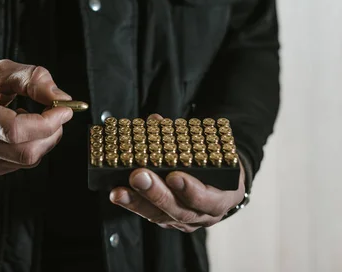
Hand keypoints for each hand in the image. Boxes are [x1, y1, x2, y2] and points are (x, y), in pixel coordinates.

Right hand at [0, 59, 73, 176]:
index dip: (47, 123)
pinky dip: (31, 147)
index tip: (63, 109)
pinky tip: (20, 131)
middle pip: (25, 152)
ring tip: (31, 118)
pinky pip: (20, 164)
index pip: (15, 130)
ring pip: (26, 160)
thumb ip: (32, 79)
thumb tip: (62, 99)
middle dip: (52, 133)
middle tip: (56, 113)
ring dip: (43, 140)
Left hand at [109, 114, 245, 232]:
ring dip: (137, 202)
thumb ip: (183, 136)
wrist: (221, 184)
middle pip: (179, 210)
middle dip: (156, 194)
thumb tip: (155, 121)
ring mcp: (185, 221)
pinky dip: (133, 204)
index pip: (208, 199)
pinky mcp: (168, 220)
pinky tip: (119, 194)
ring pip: (160, 216)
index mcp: (222, 197)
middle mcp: (204, 214)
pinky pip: (149, 214)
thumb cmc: (215, 164)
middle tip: (138, 177)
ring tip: (119, 191)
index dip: (191, 190)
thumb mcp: (210, 150)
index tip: (174, 177)